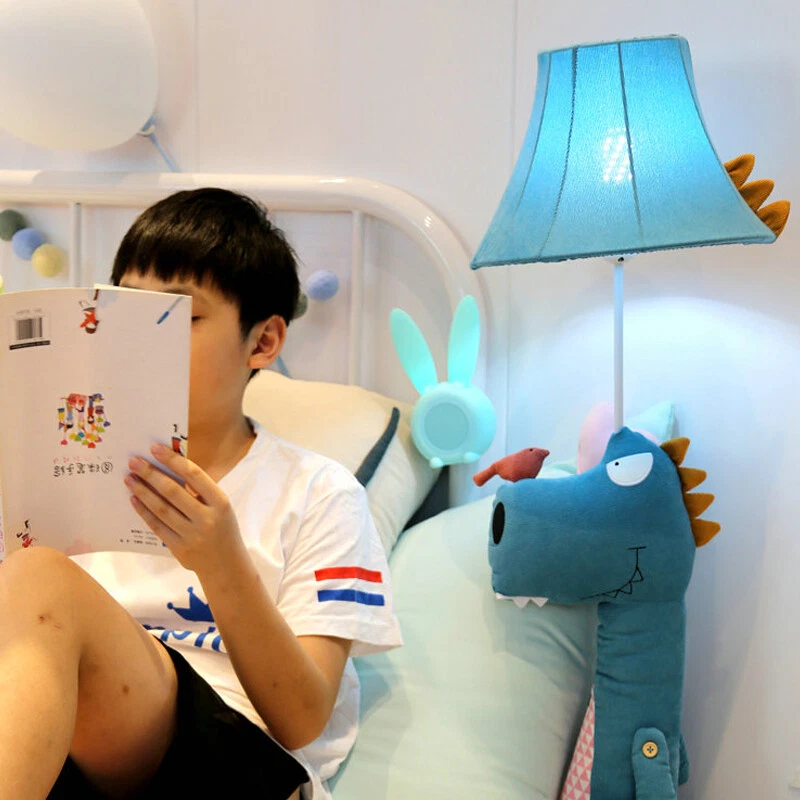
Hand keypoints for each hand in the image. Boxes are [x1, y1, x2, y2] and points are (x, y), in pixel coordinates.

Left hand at [125, 443, 242, 573]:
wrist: (226, 565)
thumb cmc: (222, 527)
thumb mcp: (220, 507)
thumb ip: (200, 491)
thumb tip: (168, 468)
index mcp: (220, 502)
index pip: (194, 475)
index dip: (173, 460)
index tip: (155, 448)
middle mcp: (206, 518)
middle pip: (173, 491)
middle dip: (151, 474)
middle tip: (134, 461)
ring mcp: (192, 535)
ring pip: (161, 509)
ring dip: (143, 491)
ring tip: (129, 478)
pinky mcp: (179, 548)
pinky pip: (157, 526)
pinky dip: (144, 511)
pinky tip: (134, 499)